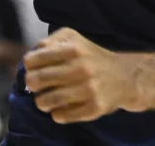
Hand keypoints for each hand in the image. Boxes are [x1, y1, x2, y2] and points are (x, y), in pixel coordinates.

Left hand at [23, 28, 142, 123]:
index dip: (28, 66)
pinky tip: (59, 109)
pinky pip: (63, 116)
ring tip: (44, 101)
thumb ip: (50, 41)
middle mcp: (81, 68)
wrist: (126, 76)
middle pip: (36, 80)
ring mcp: (88, 89)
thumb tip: (32, 53)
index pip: (33, 60)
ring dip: (41, 102)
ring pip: (47, 100)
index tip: (32, 69)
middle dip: (31, 84)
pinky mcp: (95, 108)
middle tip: (35, 86)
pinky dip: (56, 114)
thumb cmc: (92, 55)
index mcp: (73, 49)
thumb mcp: (74, 38)